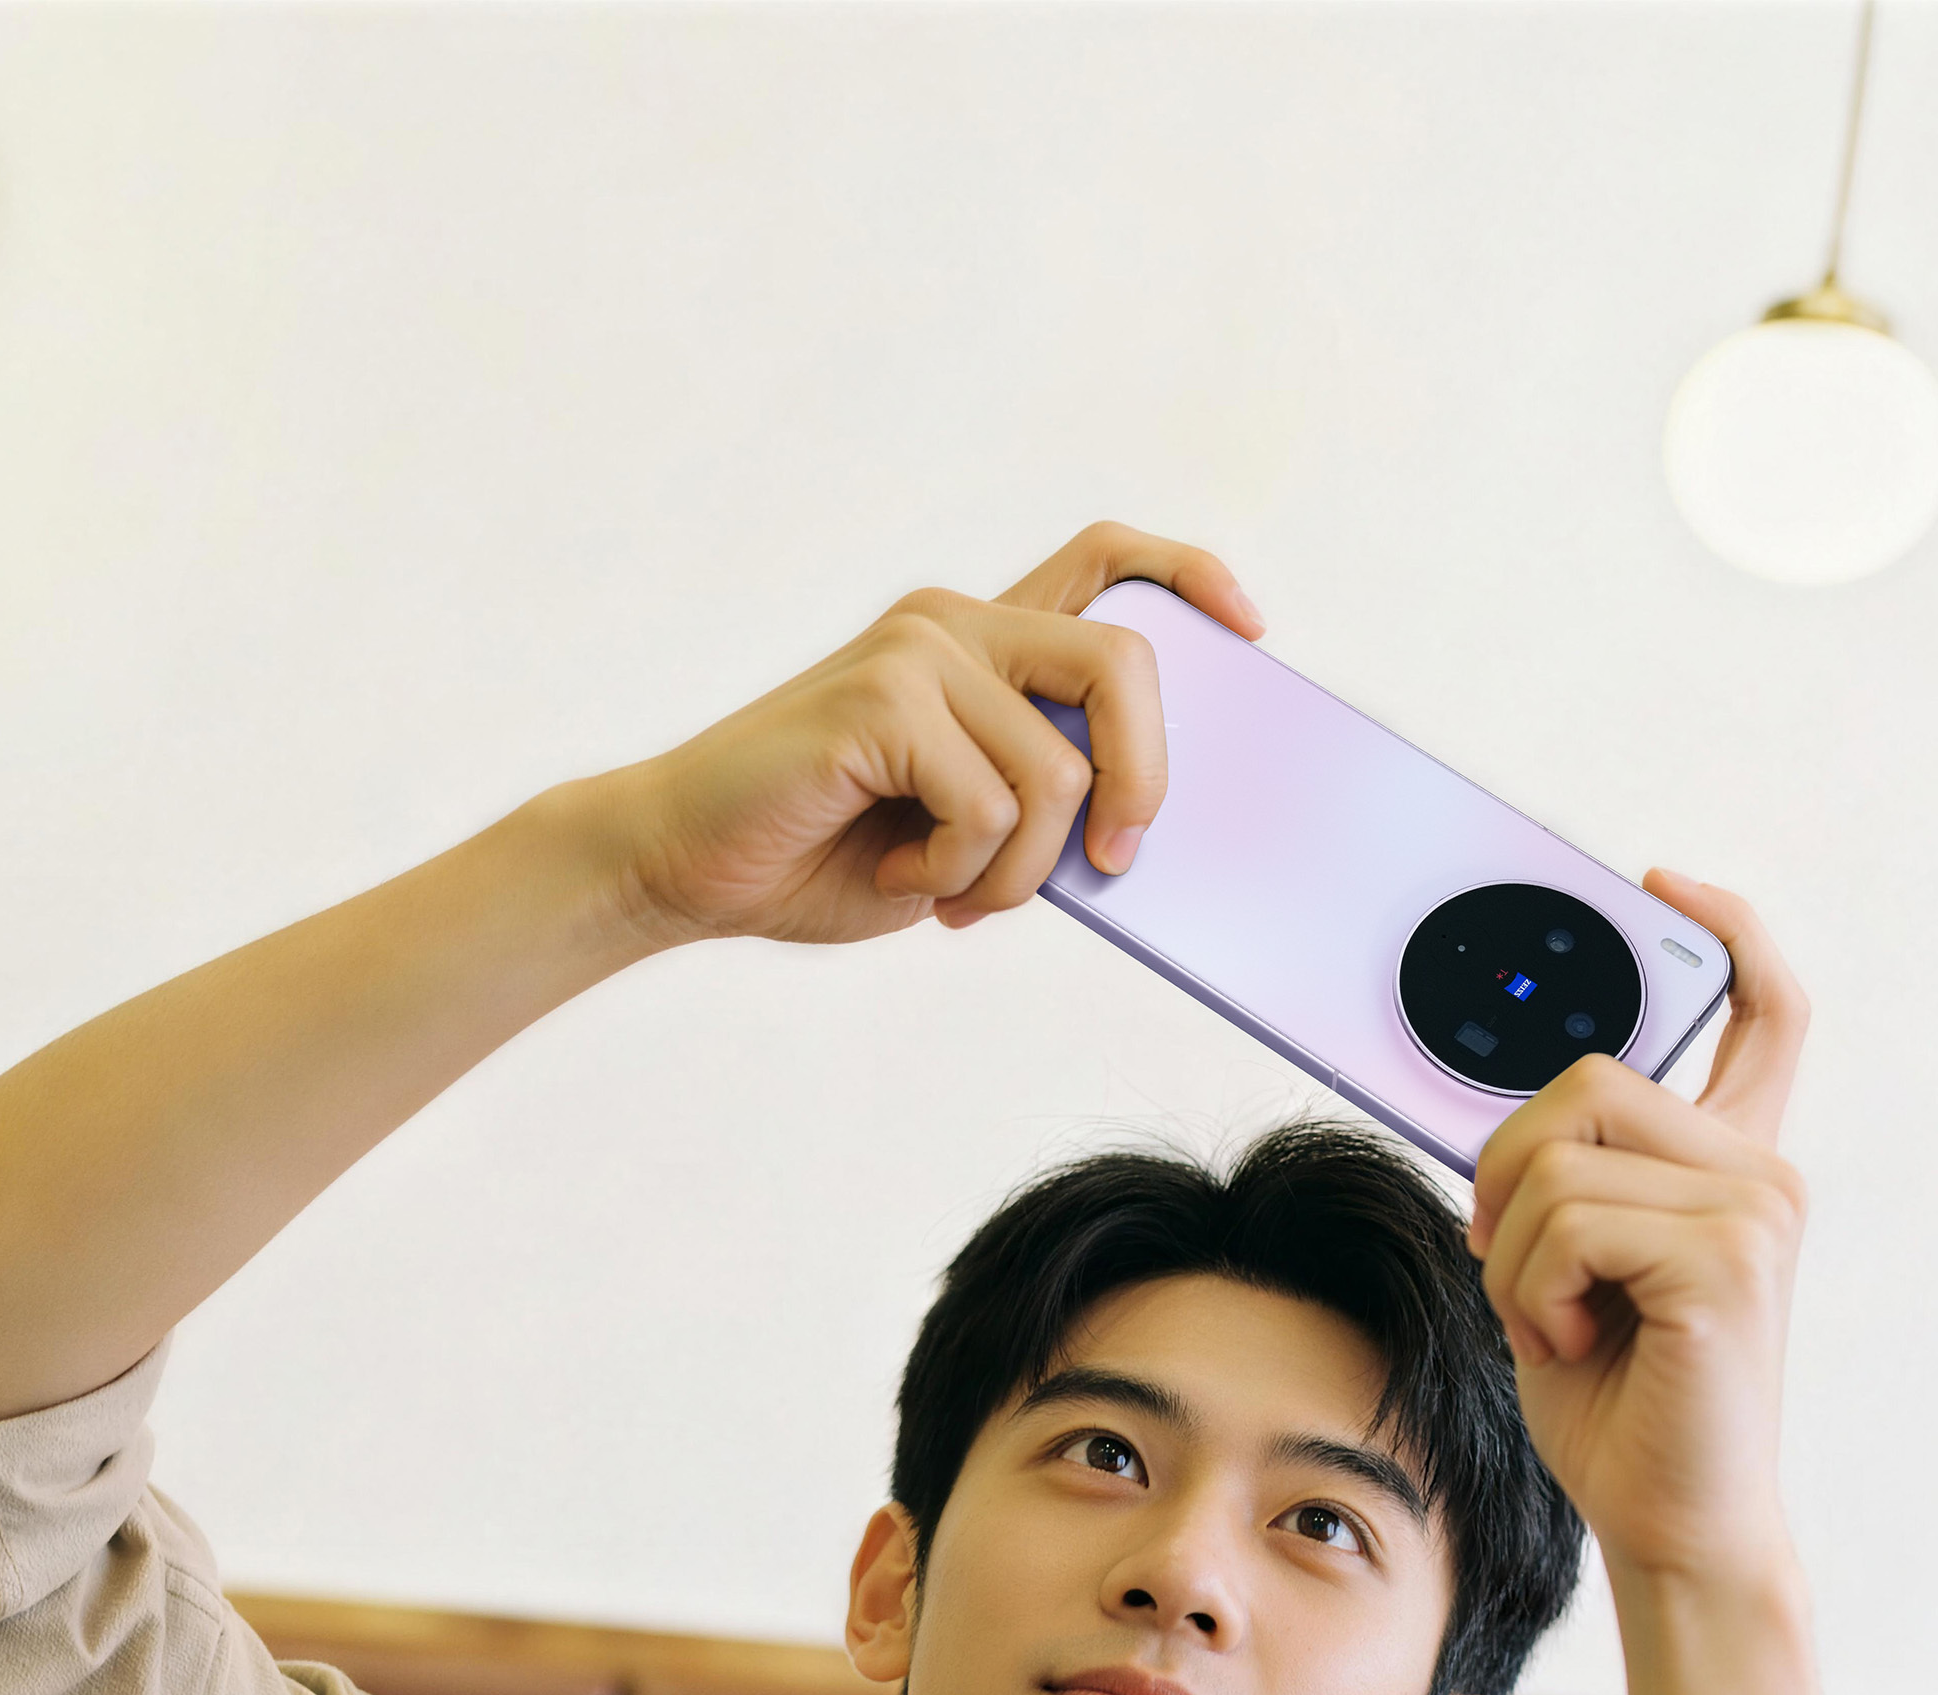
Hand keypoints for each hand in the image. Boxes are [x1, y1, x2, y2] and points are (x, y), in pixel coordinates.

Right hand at [606, 523, 1262, 953]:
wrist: (686, 866)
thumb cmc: (818, 852)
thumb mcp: (959, 830)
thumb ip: (1035, 800)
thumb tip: (1132, 826)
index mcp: (976, 640)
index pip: (1107, 558)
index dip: (1189, 575)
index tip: (1251, 628)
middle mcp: (952, 622)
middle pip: (1123, 663)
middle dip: (1144, 779)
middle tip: (1116, 861)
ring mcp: (916, 652)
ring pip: (1058, 768)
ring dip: (1020, 869)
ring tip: (950, 892)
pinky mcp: (881, 701)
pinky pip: (990, 805)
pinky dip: (958, 872)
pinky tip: (899, 875)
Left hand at [1465, 872, 1812, 1586]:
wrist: (1672, 1524)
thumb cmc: (1617, 1409)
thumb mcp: (1574, 1270)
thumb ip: (1570, 1181)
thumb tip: (1507, 1130)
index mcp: (1735, 1167)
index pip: (1763, 1013)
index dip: (1726, 930)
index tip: (1664, 883)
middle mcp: (1761, 1172)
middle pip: (1590, 1077)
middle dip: (1508, 1170)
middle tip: (1513, 1266)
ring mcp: (1754, 1209)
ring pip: (1561, 1157)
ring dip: (1516, 1256)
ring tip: (1558, 1326)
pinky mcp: (1726, 1259)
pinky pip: (1569, 1222)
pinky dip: (1532, 1293)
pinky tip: (1570, 1346)